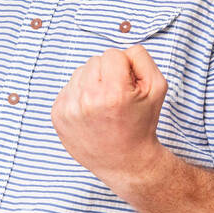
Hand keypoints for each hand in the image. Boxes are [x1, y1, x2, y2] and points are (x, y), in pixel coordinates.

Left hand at [51, 45, 168, 187]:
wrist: (125, 161)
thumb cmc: (141, 123)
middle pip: (94, 61)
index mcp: (113, 93)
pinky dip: (79, 95)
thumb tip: (120, 51)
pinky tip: (90, 112)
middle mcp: (88, 100)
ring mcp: (69, 109)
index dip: (125, 68)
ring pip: (80, 73)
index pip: (113, 54)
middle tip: (116, 98)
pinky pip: (68, 88)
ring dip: (92, 83)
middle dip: (107, 74)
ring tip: (103, 105)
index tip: (128, 88)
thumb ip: (141, 58)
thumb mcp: (157, 88)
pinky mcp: (57, 115)